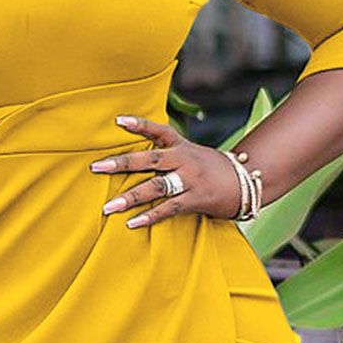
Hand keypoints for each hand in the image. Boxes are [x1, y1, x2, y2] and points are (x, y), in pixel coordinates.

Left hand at [89, 114, 241, 226]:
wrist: (247, 182)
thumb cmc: (210, 169)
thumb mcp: (190, 153)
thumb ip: (166, 153)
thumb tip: (133, 157)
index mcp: (181, 146)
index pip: (158, 131)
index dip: (139, 125)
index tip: (118, 120)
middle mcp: (184, 160)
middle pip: (149, 160)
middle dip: (121, 163)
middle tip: (96, 167)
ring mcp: (190, 180)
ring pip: (156, 187)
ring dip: (130, 197)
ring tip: (108, 207)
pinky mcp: (196, 199)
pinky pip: (169, 208)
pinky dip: (150, 216)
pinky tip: (132, 223)